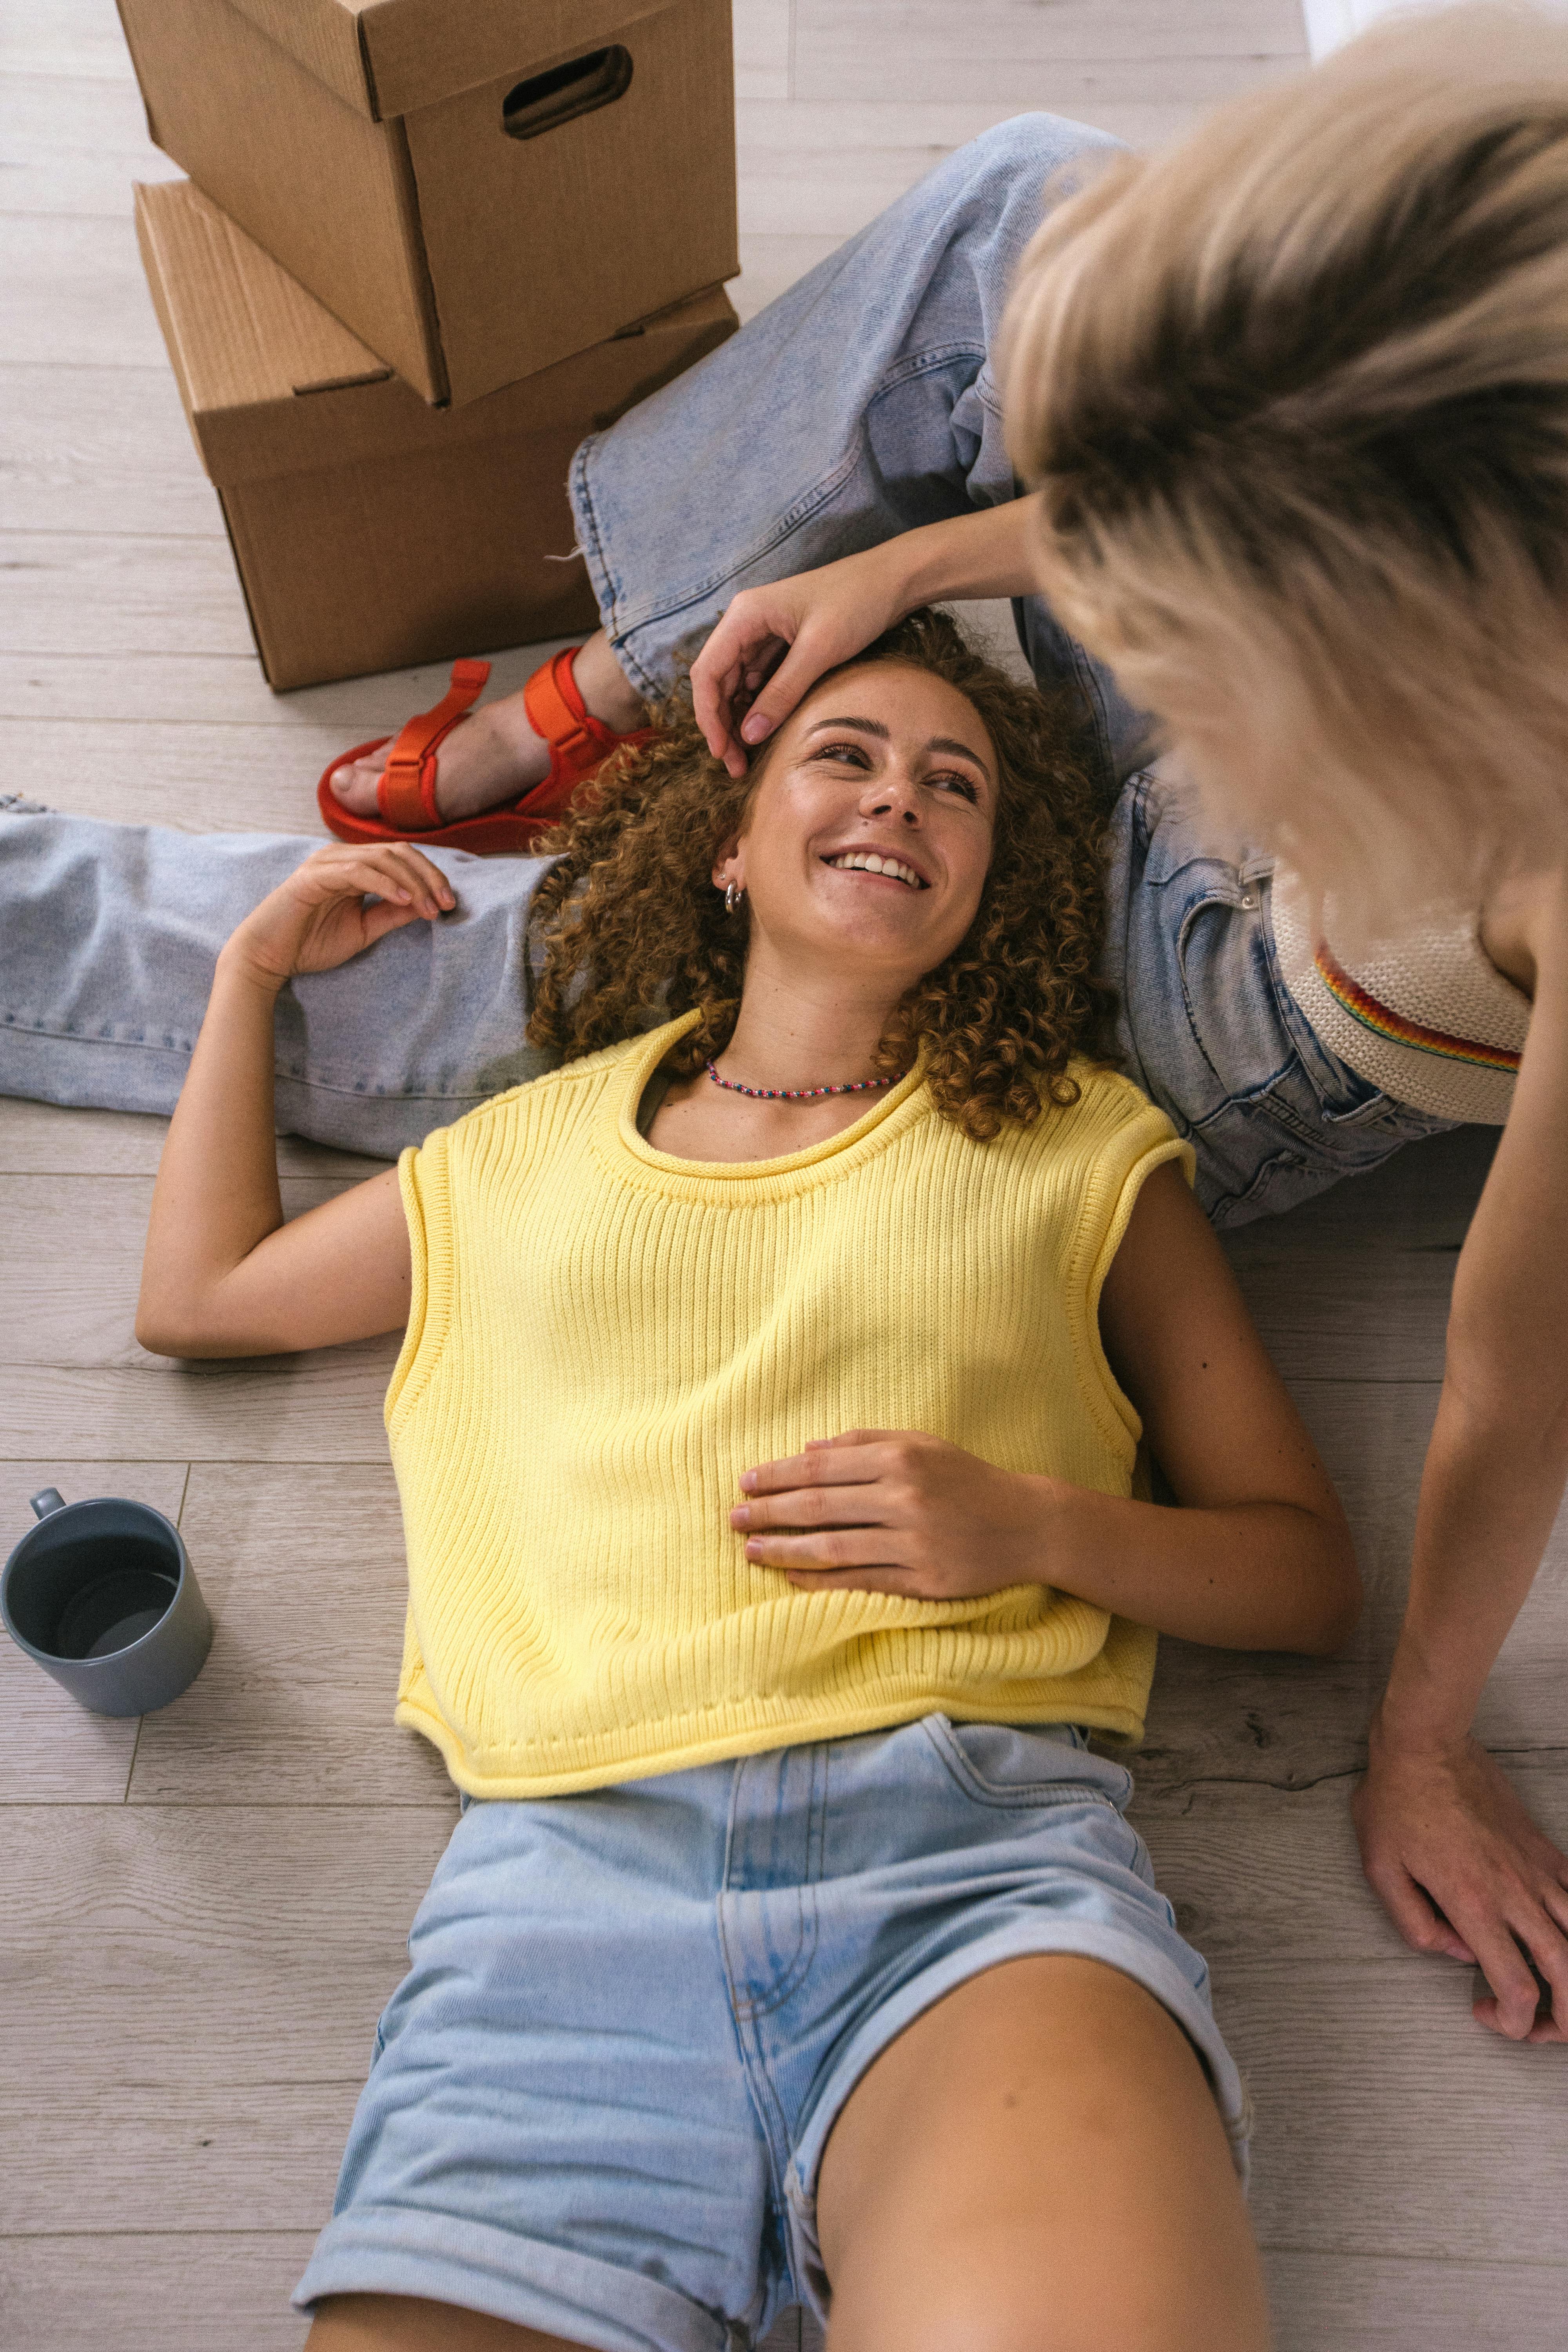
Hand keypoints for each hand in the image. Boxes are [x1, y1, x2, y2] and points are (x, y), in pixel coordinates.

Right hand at [221, 843, 455, 987]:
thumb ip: (392, 914)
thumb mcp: (364, 929)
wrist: (268, 957)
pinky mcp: (313, 876)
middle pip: (398, 852)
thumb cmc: (310, 943)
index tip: (449, 904)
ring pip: (382, 858)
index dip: (431, 877)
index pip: (402, 858)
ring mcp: (326, 863)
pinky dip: (385, 884)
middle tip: (447, 904)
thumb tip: (426, 904)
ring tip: (428, 907)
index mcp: (354, 865)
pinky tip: (405, 900)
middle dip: (429, 877)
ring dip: (412, 882)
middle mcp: (341, 856)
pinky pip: (357, 871)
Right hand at [690, 546, 908, 777]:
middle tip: (736, 766)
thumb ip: (783, 692)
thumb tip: (749, 735)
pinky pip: (759, 681)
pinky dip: (758, 707)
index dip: (709, 717)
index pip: (708, 672)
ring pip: (736, 685)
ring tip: (748, 756)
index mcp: (745, 615)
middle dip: (723, 725)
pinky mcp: (780, 644)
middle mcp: (746, 622)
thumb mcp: (819, 651)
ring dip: (739, 720)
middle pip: (718, 682)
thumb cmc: (857, 602)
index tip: (722, 752)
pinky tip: (765, 731)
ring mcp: (762, 633)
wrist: (891, 579)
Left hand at [731, 1429, 1048, 1599]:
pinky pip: (860, 1581)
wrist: (1027, 1524)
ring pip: (833, 1548)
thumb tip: (807, 1449)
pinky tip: (792, 1579)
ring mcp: (913, 1541)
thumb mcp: (920, 1443)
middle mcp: (903, 1497)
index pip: (820, 1467)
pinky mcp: (923, 1580)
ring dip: (785, 1551)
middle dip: (769, 1513)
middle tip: (734, 1519)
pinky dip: (821, 1581)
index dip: (777, 1475)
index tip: (744, 1482)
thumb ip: (864, 1442)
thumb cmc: (966, 1478)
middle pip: (819, 1507)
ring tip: (751, 1552)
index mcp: (899, 1458)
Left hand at [1352, 1722, 1567, 2041]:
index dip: (1515, 2021)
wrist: (1425, 1744)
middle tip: (1541, 2027)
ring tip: (1565, 1994)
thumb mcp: (1381, 1869)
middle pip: (1566, 1973)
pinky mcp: (1543, 1847)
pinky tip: (1563, 1934)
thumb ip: (1414, 1924)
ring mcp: (1534, 1868)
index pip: (1519, 1987)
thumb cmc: (1396, 1802)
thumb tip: (1453, 1950)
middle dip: (1563, 2017)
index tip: (1488, 2012)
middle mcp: (1514, 1892)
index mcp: (1473, 1904)